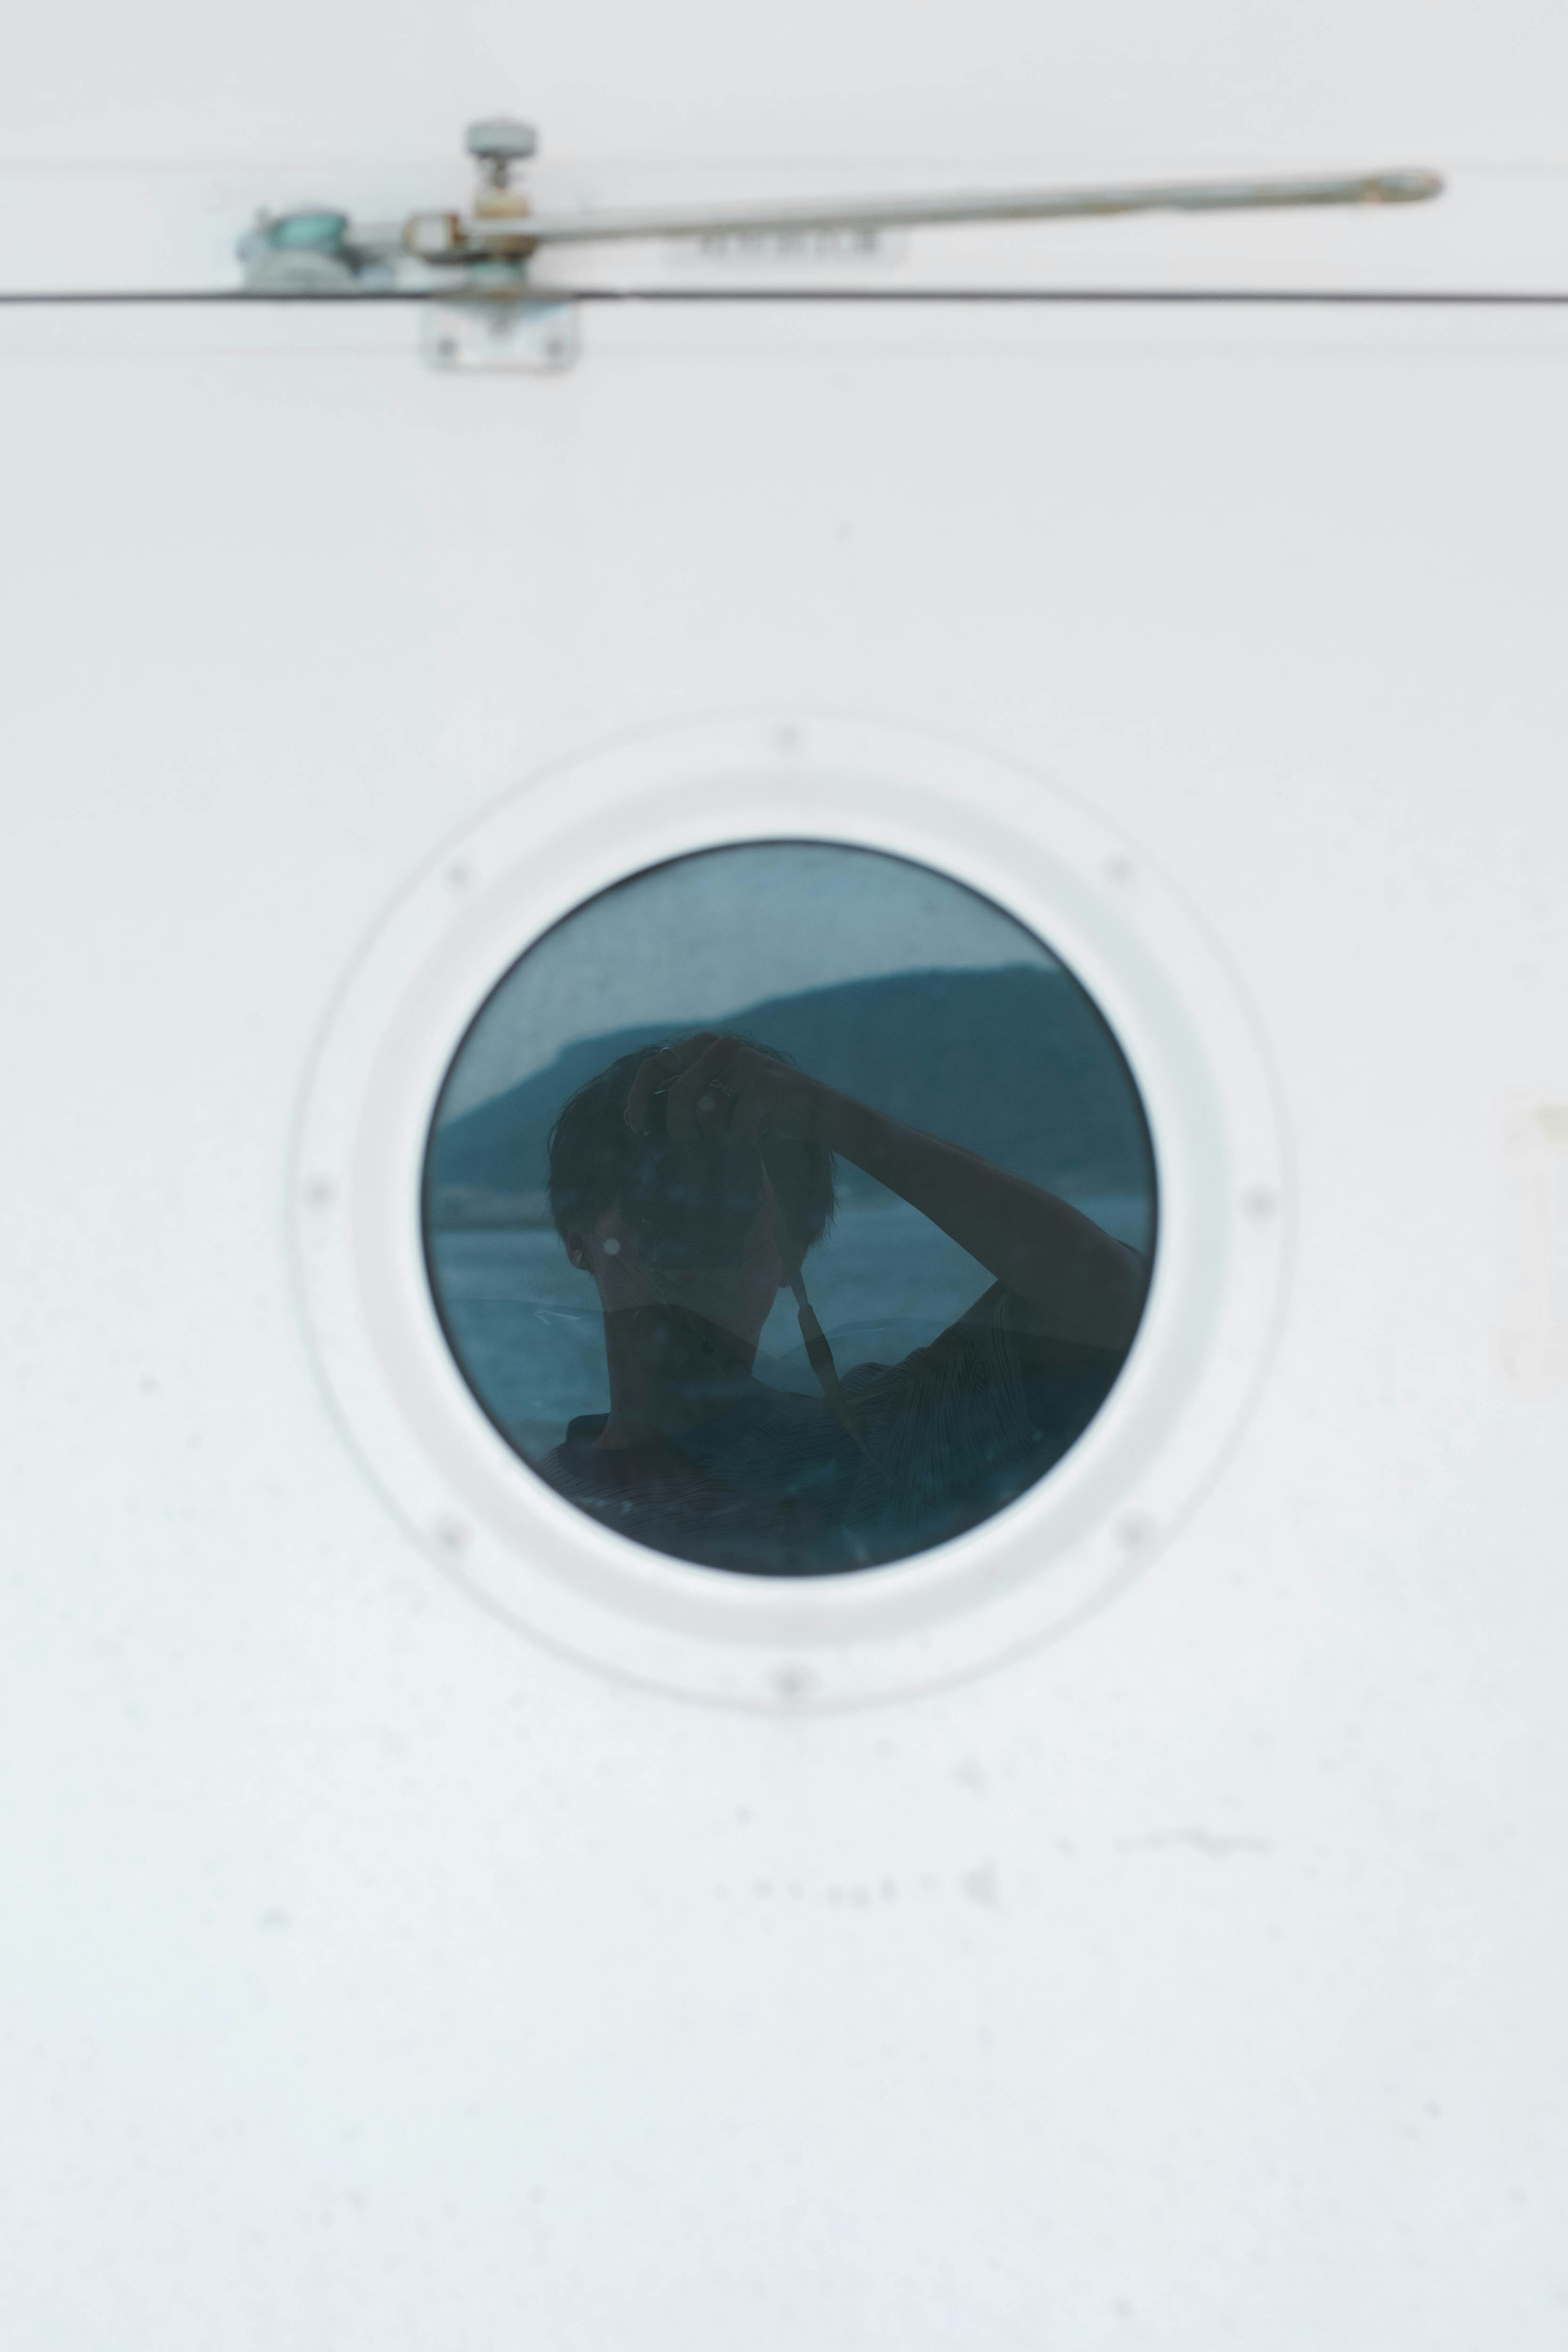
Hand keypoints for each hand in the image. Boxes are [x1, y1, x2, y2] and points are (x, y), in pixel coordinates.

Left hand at [623, 1033, 816, 1143]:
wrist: (810, 1107)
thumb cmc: (753, 1106)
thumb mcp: (711, 1095)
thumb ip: (677, 1099)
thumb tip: (627, 1116)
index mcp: (701, 1045)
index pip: (655, 1065)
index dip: (637, 1097)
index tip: (634, 1126)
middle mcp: (720, 1047)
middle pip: (679, 1093)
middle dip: (677, 1127)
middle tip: (682, 1143)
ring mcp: (744, 1063)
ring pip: (706, 1110)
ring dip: (711, 1133)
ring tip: (724, 1138)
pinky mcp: (766, 1084)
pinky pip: (737, 1125)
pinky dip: (740, 1140)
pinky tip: (752, 1138)